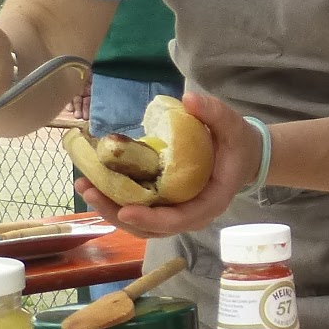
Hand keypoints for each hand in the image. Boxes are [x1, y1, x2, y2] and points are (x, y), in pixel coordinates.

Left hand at [77, 91, 254, 236]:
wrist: (243, 157)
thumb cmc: (237, 143)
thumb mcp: (232, 125)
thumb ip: (214, 113)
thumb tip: (190, 99)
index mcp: (210, 201)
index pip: (181, 220)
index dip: (152, 218)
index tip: (126, 209)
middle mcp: (191, 215)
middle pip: (152, 228)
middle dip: (118, 214)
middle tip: (91, 192)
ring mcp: (176, 214)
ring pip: (140, 225)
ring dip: (110, 210)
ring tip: (85, 187)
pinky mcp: (164, 207)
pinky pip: (138, 212)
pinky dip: (115, 203)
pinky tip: (95, 185)